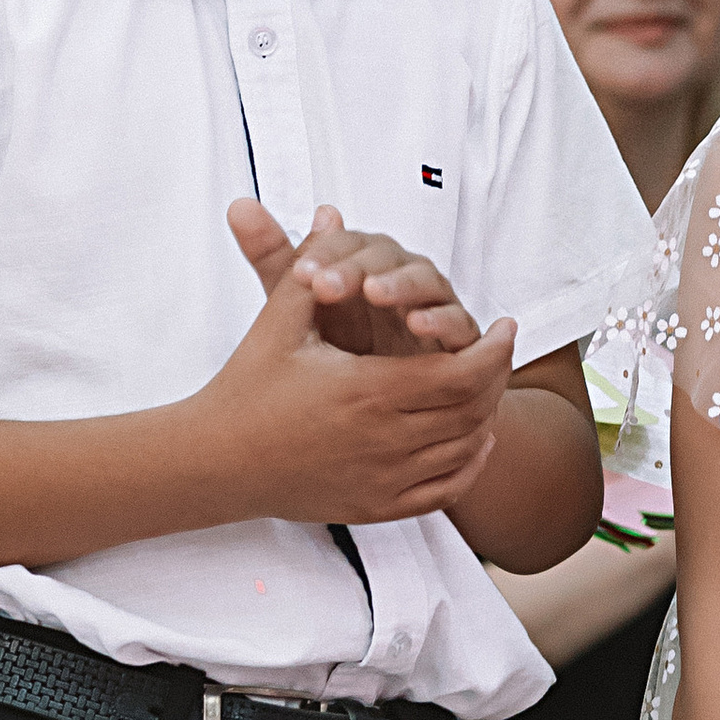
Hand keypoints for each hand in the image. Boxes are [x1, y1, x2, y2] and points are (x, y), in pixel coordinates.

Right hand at [205, 210, 514, 523]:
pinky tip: (471, 439)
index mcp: (368, 390)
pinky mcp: (376, 506)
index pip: (463, 372)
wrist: (214, 461)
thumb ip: (312, 266)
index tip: (504, 327)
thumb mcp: (279, 322)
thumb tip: (330, 213)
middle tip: (499, 351)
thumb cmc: (246, 387)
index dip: (496, 349)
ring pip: (465, 450)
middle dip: (497, 377)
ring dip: (486, 416)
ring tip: (487, 385)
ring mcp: (382, 479)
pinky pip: (445, 490)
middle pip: (474, 410)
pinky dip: (469, 464)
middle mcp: (383, 439)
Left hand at [231, 200, 482, 355]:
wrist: (381, 402)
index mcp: (364, 261)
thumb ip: (275, 261)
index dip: (327, 253)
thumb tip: (238, 204)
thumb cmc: (342, 345)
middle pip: (386, 255)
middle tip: (326, 286)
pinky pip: (458, 321)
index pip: (347, 243)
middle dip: (357, 267)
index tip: (301, 275)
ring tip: (375, 293)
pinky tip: (419, 324)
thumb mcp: (300, 307)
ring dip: (401, 284)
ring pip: (425, 280)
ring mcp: (434, 302)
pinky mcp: (460, 337)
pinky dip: (442, 319)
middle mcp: (401, 273)